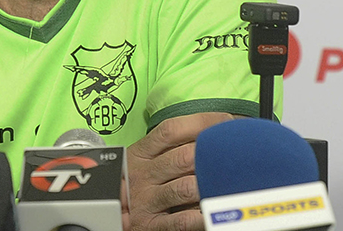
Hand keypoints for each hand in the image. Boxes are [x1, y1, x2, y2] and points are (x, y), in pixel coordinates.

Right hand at [126, 112, 233, 230]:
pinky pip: (181, 221)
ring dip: (209, 183)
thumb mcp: (141, 160)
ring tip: (227, 180)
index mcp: (141, 152)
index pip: (172, 129)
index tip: (225, 122)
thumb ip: (168, 147)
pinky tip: (213, 211)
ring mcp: (147, 200)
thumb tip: (208, 132)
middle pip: (183, 157)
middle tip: (234, 153)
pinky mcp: (151, 225)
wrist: (107, 213)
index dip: (202, 122)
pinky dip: (200, 216)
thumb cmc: (131, 184)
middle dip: (211, 154)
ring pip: (185, 187)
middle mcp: (143, 174)